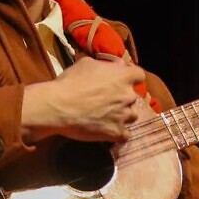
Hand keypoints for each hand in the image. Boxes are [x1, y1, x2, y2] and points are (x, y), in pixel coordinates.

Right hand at [20, 56, 148, 142]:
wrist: (59, 106)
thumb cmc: (71, 82)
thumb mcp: (86, 64)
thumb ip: (105, 64)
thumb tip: (115, 65)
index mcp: (123, 76)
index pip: (139, 75)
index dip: (131, 79)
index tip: (123, 82)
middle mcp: (128, 95)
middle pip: (133, 98)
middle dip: (123, 99)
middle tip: (107, 102)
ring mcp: (124, 115)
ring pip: (131, 116)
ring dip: (122, 116)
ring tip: (106, 118)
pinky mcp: (117, 132)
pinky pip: (124, 135)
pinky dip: (117, 134)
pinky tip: (107, 131)